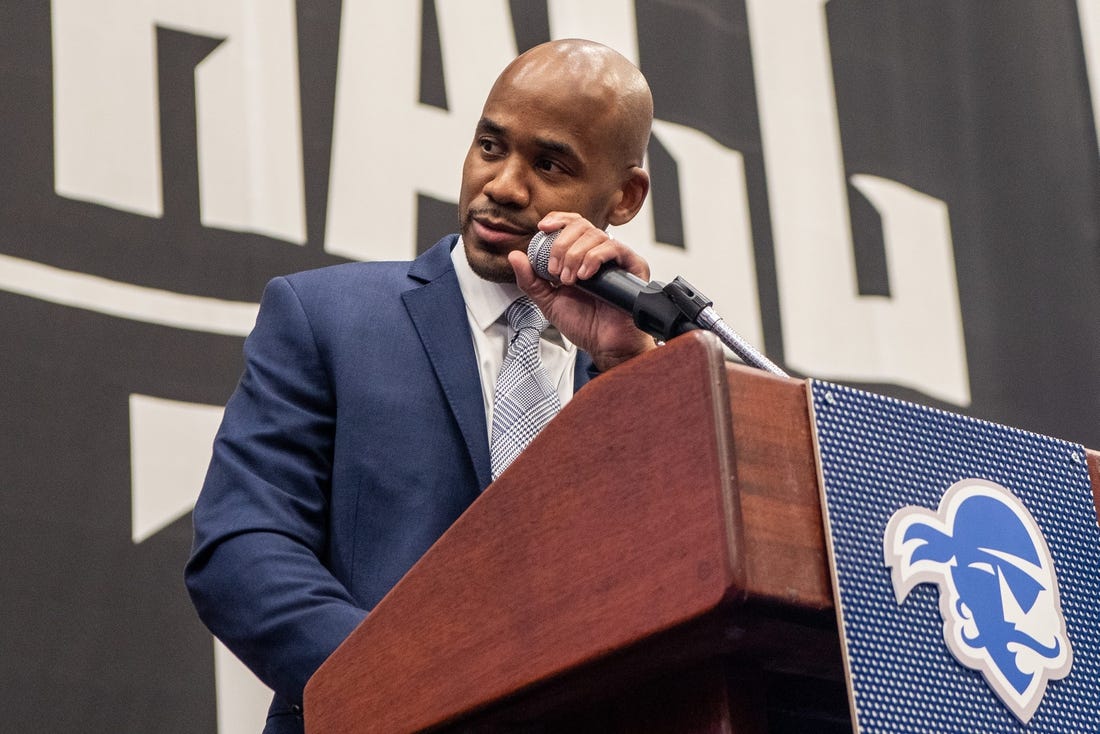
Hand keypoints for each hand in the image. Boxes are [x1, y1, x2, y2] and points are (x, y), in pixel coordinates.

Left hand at [508, 212, 656, 371]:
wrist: (604, 345)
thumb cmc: (584, 325)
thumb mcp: (548, 301)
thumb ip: (530, 280)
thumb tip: (514, 256)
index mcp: (581, 256)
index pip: (572, 224)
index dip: (558, 220)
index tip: (542, 228)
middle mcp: (600, 253)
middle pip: (581, 225)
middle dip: (561, 245)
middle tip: (556, 272)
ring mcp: (617, 259)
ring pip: (596, 235)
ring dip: (575, 255)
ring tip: (570, 281)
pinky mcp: (634, 266)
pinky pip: (614, 248)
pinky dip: (594, 258)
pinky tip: (584, 276)